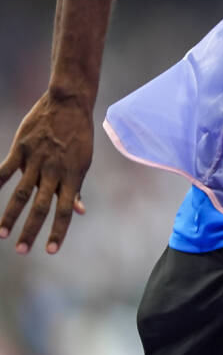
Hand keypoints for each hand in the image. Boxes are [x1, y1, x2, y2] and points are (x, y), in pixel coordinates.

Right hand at [0, 92, 91, 253]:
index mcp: (73, 176)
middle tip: (22, 251)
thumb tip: (80, 212)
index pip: (65, 210)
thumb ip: (76, 188)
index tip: (51, 251)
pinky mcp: (22, 148)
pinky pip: (4, 169)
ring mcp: (37, 160)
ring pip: (21, 193)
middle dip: (31, 230)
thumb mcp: (83, 162)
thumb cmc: (78, 136)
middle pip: (41, 206)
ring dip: (10, 215)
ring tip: (1, 234)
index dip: (59, 231)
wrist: (70, 103)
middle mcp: (54, 171)